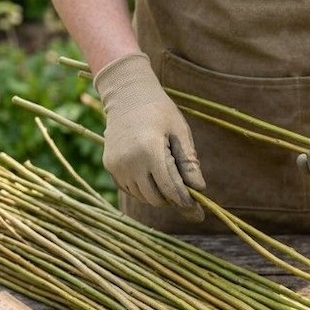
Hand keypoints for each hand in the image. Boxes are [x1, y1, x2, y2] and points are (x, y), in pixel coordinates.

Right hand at [94, 52, 205, 217]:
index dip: (186, 203)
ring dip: (159, 195)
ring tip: (169, 177)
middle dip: (173, 200)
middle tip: (186, 193)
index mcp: (150, 150)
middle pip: (157, 198)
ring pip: (143, 197)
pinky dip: (144, 189)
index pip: (171, 189)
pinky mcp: (110, 166)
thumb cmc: (160, 111)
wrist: (127, 95)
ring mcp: (117, 165)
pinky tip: (152, 173)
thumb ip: (189, 162)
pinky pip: (131, 190)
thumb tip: (200, 190)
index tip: (199, 214)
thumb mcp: (181, 132)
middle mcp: (130, 161)